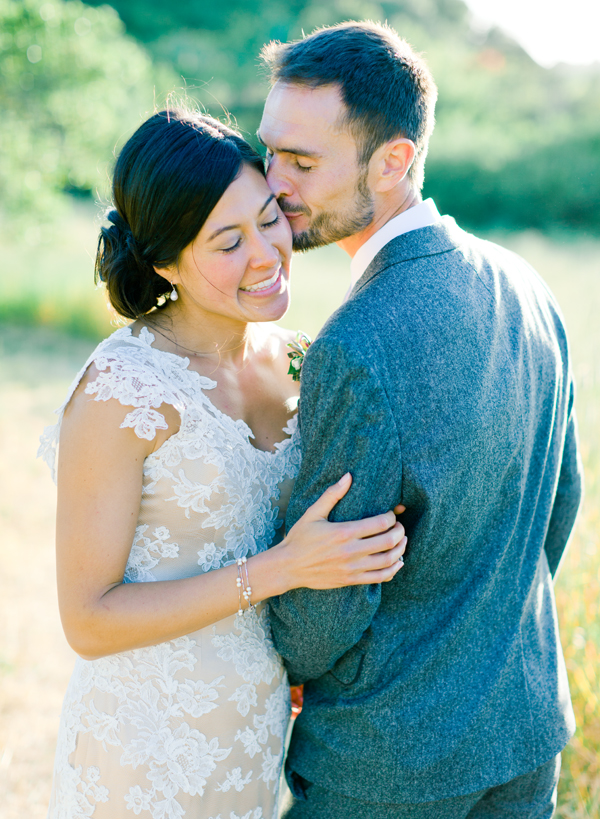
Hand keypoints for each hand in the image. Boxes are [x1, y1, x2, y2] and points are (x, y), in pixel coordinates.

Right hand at [279, 473, 406, 590]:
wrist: (287, 567)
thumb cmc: (299, 538)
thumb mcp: (313, 513)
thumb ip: (332, 495)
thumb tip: (348, 476)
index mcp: (344, 532)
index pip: (380, 523)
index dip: (392, 517)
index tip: (391, 514)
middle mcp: (351, 551)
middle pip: (388, 541)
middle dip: (400, 532)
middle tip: (400, 527)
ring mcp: (352, 568)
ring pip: (388, 560)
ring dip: (400, 550)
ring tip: (402, 542)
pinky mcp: (351, 580)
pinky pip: (380, 578)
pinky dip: (393, 570)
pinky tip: (397, 562)